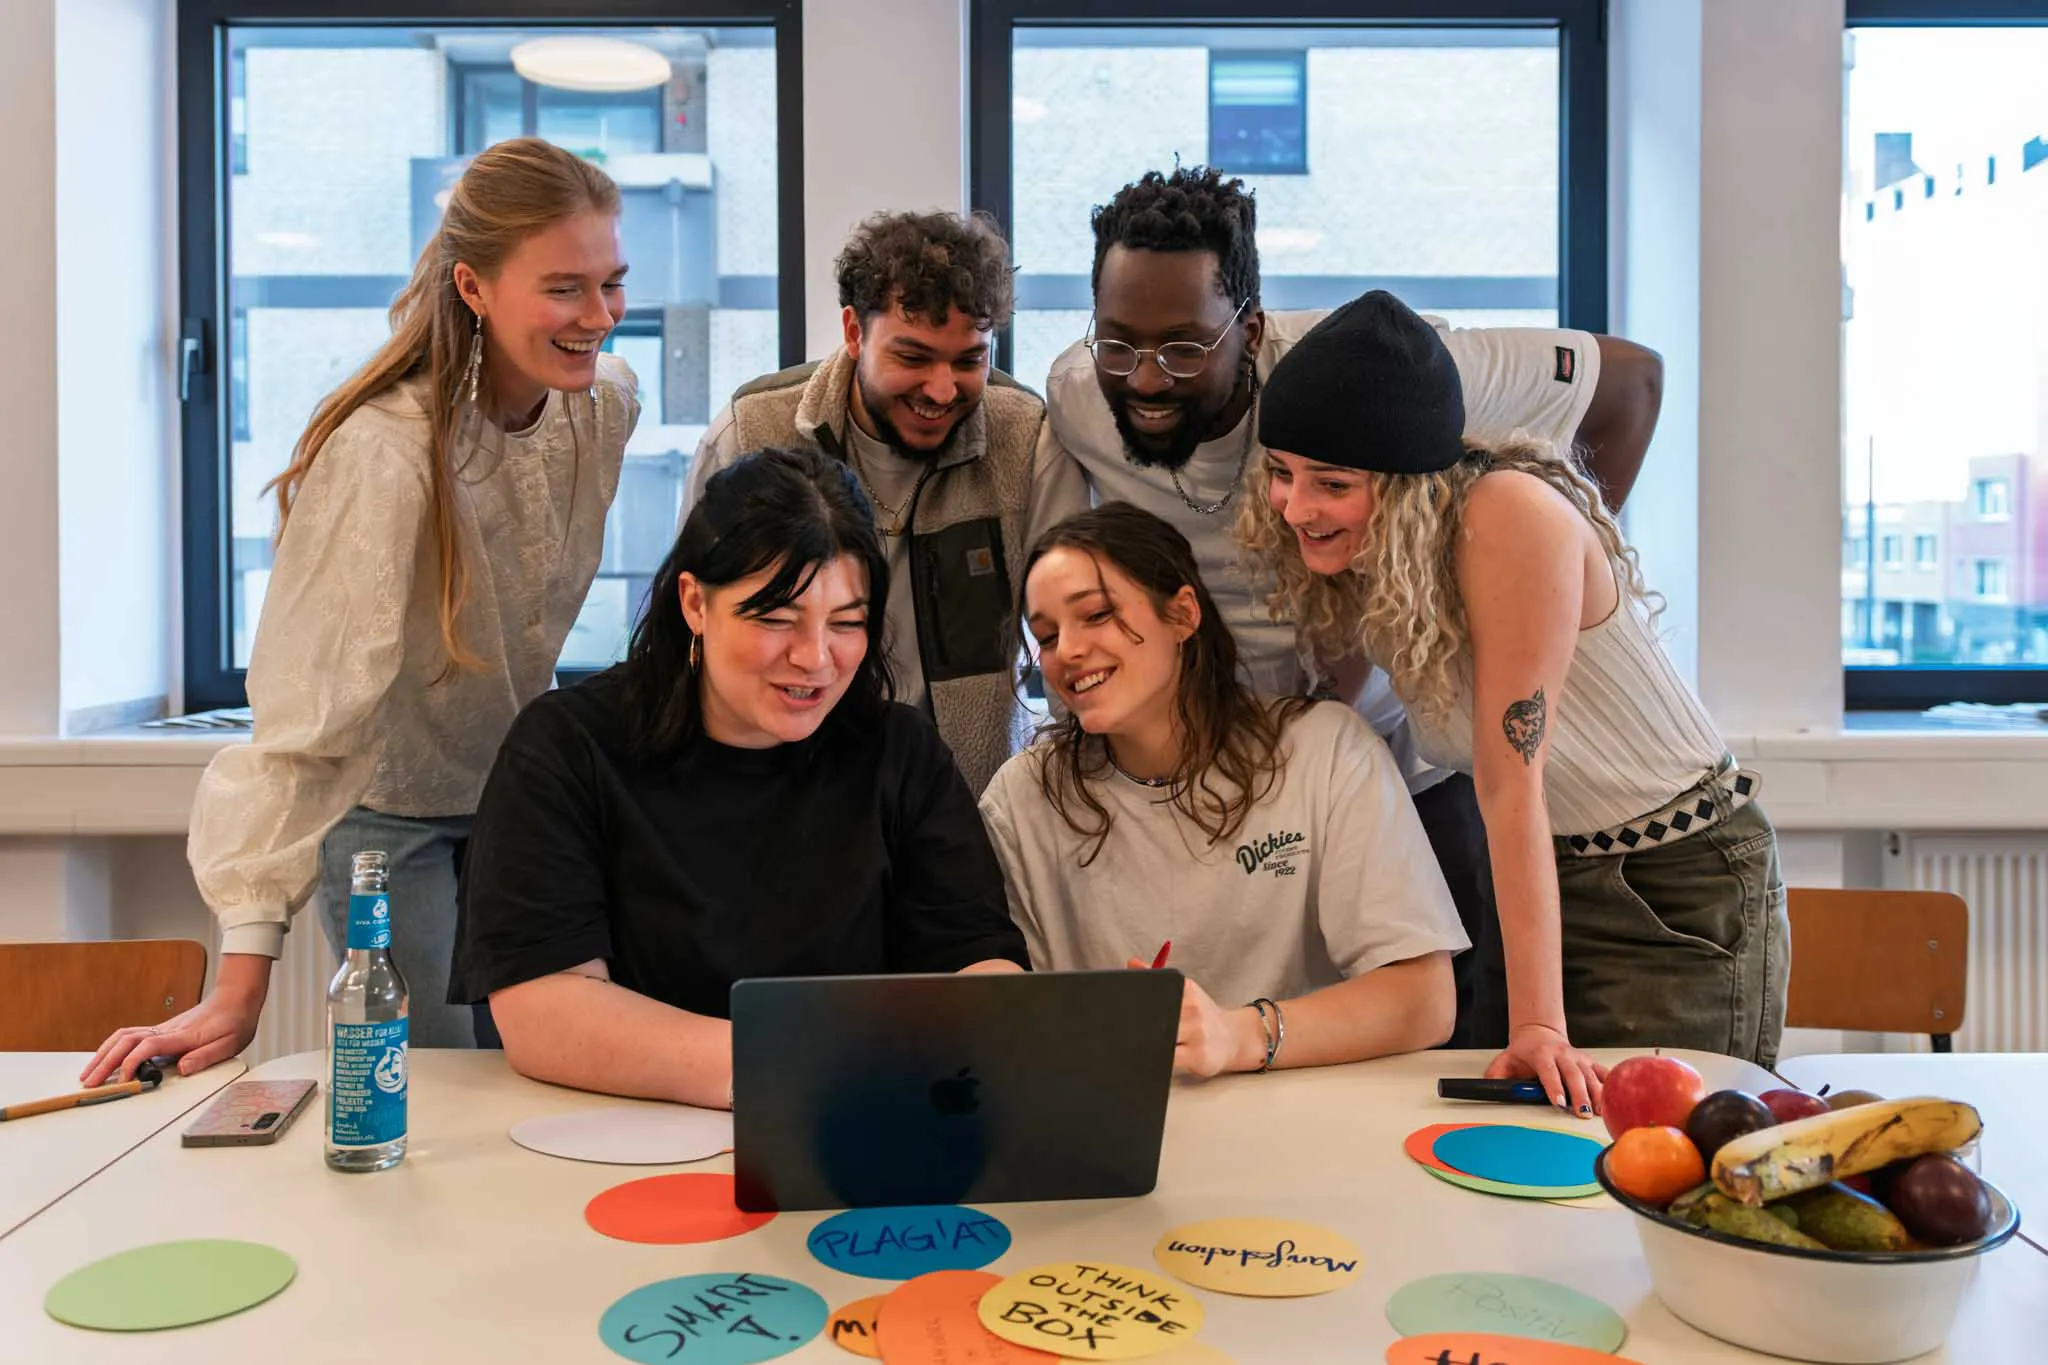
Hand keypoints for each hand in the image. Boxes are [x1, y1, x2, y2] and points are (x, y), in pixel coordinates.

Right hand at [80, 954, 271, 1085]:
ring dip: (103, 1054)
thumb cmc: (235, 1020)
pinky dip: (112, 1046)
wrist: (236, 998)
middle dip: (104, 1063)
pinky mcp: (161, 1028)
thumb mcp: (230, 1043)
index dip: (131, 1063)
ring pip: (123, 1037)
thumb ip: (206, 1056)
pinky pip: (129, 1035)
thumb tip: (184, 1069)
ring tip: (88, 1073)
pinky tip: (105, 1057)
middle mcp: (167, 1030)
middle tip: (89, 1083)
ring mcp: (162, 1027)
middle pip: (126, 1042)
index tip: (123, 1080)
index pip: (148, 1047)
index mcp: (183, 1036)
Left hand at [1126, 957, 1260, 1077]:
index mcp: (1187, 990)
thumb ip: (1156, 977)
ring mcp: (1197, 1033)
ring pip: (1161, 1038)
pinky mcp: (1199, 1056)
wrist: (1232, 1038)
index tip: (1121, 1006)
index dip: (1138, 1000)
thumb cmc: (1202, 1016)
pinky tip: (1150, 1056)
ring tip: (1133, 1043)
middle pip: (1156, 1015)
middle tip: (1121, 1028)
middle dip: (1138, 1024)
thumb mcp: (1184, 992)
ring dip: (1145, 1042)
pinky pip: (1169, 1058)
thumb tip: (1131, 963)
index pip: (1156, 988)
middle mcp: (1193, 1009)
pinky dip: (1156, 1058)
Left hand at [1483, 1022, 1607, 1116]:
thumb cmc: (1523, 1051)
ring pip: (1591, 1075)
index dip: (1554, 1086)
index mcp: (1542, 1054)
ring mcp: (1578, 1057)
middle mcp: (1563, 1055)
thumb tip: (1489, 1087)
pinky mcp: (1589, 1061)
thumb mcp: (1505, 1059)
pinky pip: (1603, 1072)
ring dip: (1597, 1094)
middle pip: (1573, 1075)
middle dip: (1579, 1095)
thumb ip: (1496, 1074)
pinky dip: (1610, 1083)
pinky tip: (1616, 1096)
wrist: (1540, 1033)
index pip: (1549, 1071)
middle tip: (1582, 1112)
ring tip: (1600, 1111)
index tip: (1558, 1102)